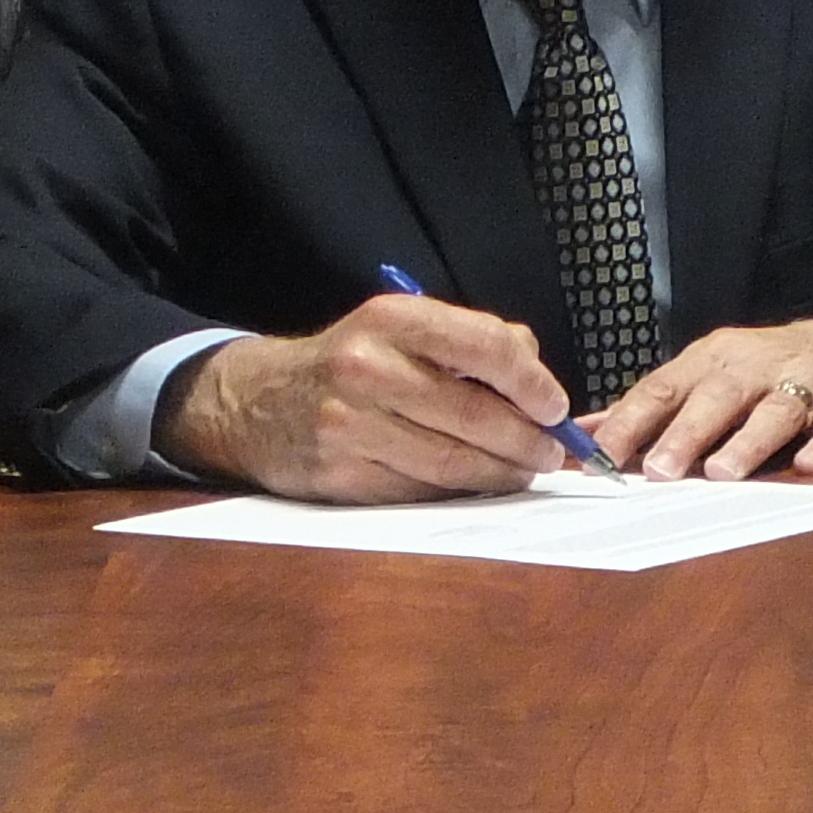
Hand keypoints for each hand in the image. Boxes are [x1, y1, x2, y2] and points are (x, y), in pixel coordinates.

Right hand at [158, 295, 571, 500]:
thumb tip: (535, 370)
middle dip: (527, 441)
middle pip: (475, 415)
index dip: (534, 383)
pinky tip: (476, 485)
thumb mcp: (400, 328)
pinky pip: (421, 491)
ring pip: (453, 462)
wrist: (256, 403)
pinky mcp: (342, 474)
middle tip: (552, 454)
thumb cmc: (349, 364)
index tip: (555, 407)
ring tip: (523, 472)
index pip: (487, 347)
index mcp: (393, 319)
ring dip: (501, 474)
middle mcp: (368, 367)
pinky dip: (459, 493)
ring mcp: (351, 425)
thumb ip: (470, 340)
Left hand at [589, 315, 812, 480]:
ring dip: (749, 441)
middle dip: (686, 433)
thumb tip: (584, 431)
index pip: (665, 388)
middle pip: (717, 397)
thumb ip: (653, 406)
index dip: (632, 421)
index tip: (601, 455)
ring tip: (722, 473)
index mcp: (716, 360)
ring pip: (777, 410)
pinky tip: (812, 465)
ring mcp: (812, 383)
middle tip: (658, 470)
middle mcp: (759, 367)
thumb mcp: (712, 374)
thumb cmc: (777, 369)